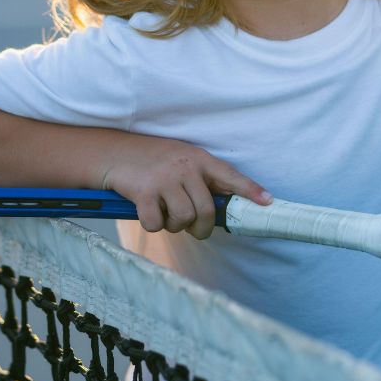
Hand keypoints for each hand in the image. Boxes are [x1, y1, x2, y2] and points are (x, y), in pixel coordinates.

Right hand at [99, 133, 270, 239]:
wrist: (113, 152)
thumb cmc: (152, 161)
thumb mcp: (181, 159)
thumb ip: (200, 178)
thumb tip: (220, 208)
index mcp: (199, 158)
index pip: (230, 176)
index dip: (250, 190)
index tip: (267, 202)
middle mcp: (185, 167)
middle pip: (207, 210)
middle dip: (201, 228)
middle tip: (193, 228)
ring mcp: (165, 178)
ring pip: (184, 219)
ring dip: (175, 225)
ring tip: (166, 213)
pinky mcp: (144, 192)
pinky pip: (158, 224)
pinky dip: (154, 225)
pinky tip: (147, 211)